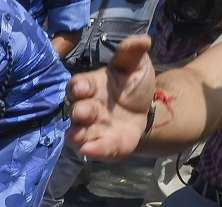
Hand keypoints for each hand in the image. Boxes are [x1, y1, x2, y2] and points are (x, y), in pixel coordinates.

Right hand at [67, 34, 154, 160]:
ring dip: (78, 136)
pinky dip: (93, 151)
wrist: (145, 108)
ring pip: (78, 134)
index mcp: (92, 87)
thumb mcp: (135, 65)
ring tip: (79, 138)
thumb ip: (132, 53)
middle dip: (78, 112)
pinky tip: (91, 151)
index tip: (81, 87)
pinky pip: (96, 150)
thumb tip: (142, 39)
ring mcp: (93, 129)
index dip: (78, 87)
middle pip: (76, 111)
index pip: (78, 85)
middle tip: (82, 112)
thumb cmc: (131, 84)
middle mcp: (87, 109)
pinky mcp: (104, 145)